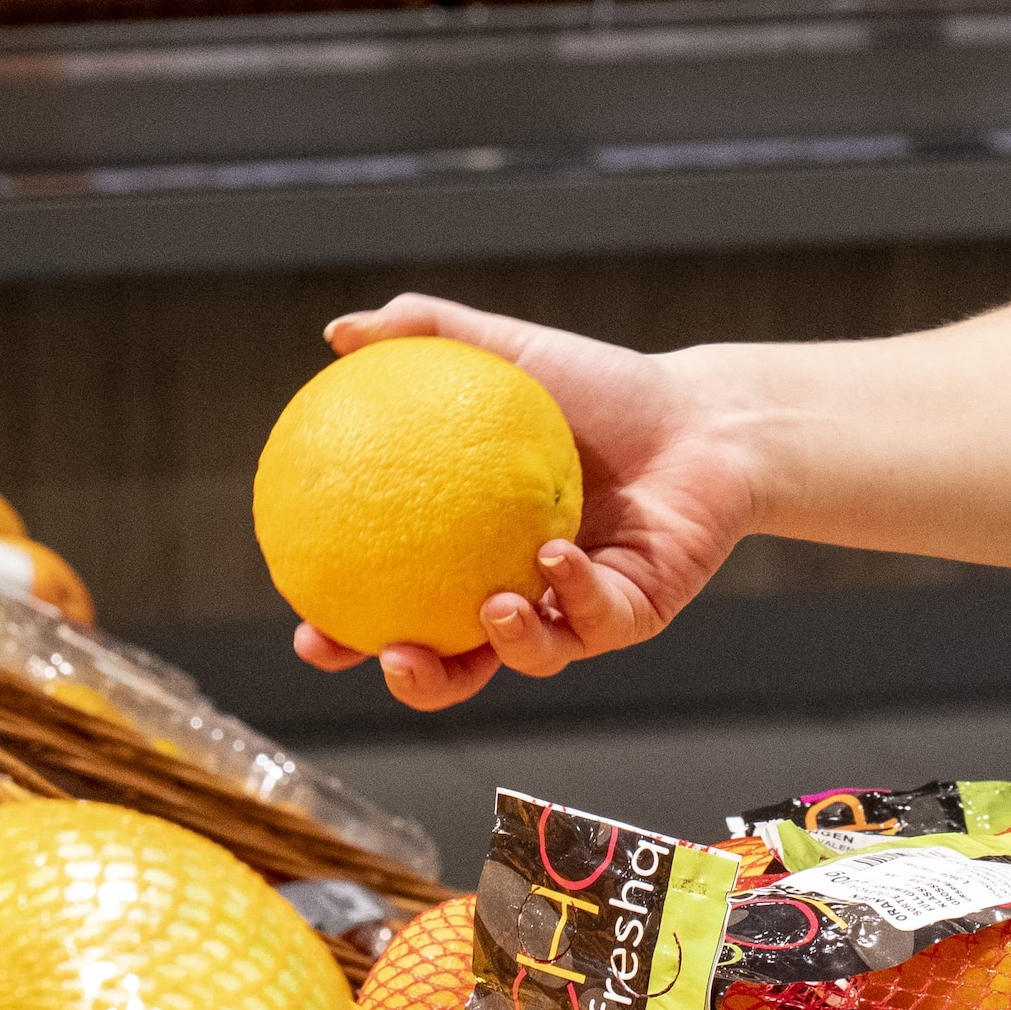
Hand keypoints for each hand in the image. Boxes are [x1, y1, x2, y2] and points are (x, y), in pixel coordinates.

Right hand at [286, 294, 767, 713]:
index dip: (348, 635)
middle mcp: (517, 596)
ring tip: (486, 609)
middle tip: (384, 655)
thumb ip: (427, 336)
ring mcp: (576, 613)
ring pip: (528, 659)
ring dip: (501, 645)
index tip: (308, 628)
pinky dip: (573, 593)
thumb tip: (339, 330)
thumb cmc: (602, 390)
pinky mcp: (633, 614)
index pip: (396, 609)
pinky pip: (596, 620)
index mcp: (471, 555)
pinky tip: (555, 557)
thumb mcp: (510, 355)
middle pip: (452, 665)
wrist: (702, 415)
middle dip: (414, 679)